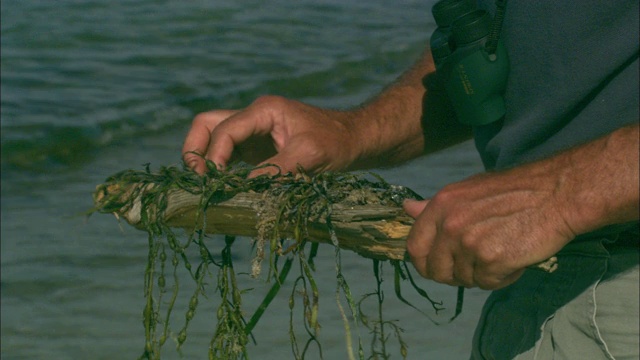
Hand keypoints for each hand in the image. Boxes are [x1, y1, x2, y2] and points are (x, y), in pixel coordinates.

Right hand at [182, 95, 357, 175]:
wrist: (353, 141)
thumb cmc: (336, 143)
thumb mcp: (309, 155)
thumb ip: (276, 170)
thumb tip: (245, 189)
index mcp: (264, 111)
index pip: (225, 129)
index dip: (214, 155)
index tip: (217, 181)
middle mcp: (254, 117)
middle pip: (207, 124)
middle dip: (196, 149)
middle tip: (200, 180)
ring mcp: (253, 132)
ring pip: (213, 137)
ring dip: (204, 159)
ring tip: (206, 187)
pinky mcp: (257, 149)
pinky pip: (228, 154)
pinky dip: (219, 168)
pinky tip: (221, 189)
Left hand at [403, 170, 575, 289]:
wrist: (556, 194)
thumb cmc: (513, 191)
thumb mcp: (466, 191)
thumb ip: (434, 207)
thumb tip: (406, 208)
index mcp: (440, 206)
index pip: (414, 247)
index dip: (424, 263)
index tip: (438, 266)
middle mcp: (449, 225)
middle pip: (435, 270)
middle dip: (453, 275)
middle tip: (476, 265)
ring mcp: (469, 243)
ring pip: (464, 278)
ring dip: (483, 273)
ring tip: (503, 250)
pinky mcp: (491, 260)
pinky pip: (488, 283)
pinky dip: (502, 278)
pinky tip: (515, 258)